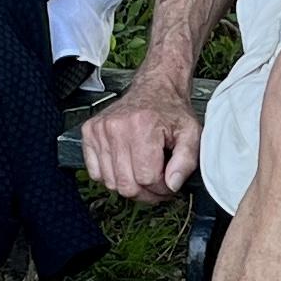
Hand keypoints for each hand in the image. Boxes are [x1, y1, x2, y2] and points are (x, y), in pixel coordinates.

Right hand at [79, 81, 202, 200]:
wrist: (154, 89)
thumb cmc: (171, 110)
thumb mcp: (191, 133)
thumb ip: (186, 161)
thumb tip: (172, 185)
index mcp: (142, 126)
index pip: (147, 178)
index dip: (162, 188)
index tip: (169, 181)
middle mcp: (116, 127)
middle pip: (126, 185)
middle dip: (146, 192)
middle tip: (157, 183)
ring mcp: (99, 130)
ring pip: (110, 183)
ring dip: (129, 186)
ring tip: (143, 174)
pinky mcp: (89, 133)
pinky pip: (95, 173)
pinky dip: (112, 177)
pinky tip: (126, 167)